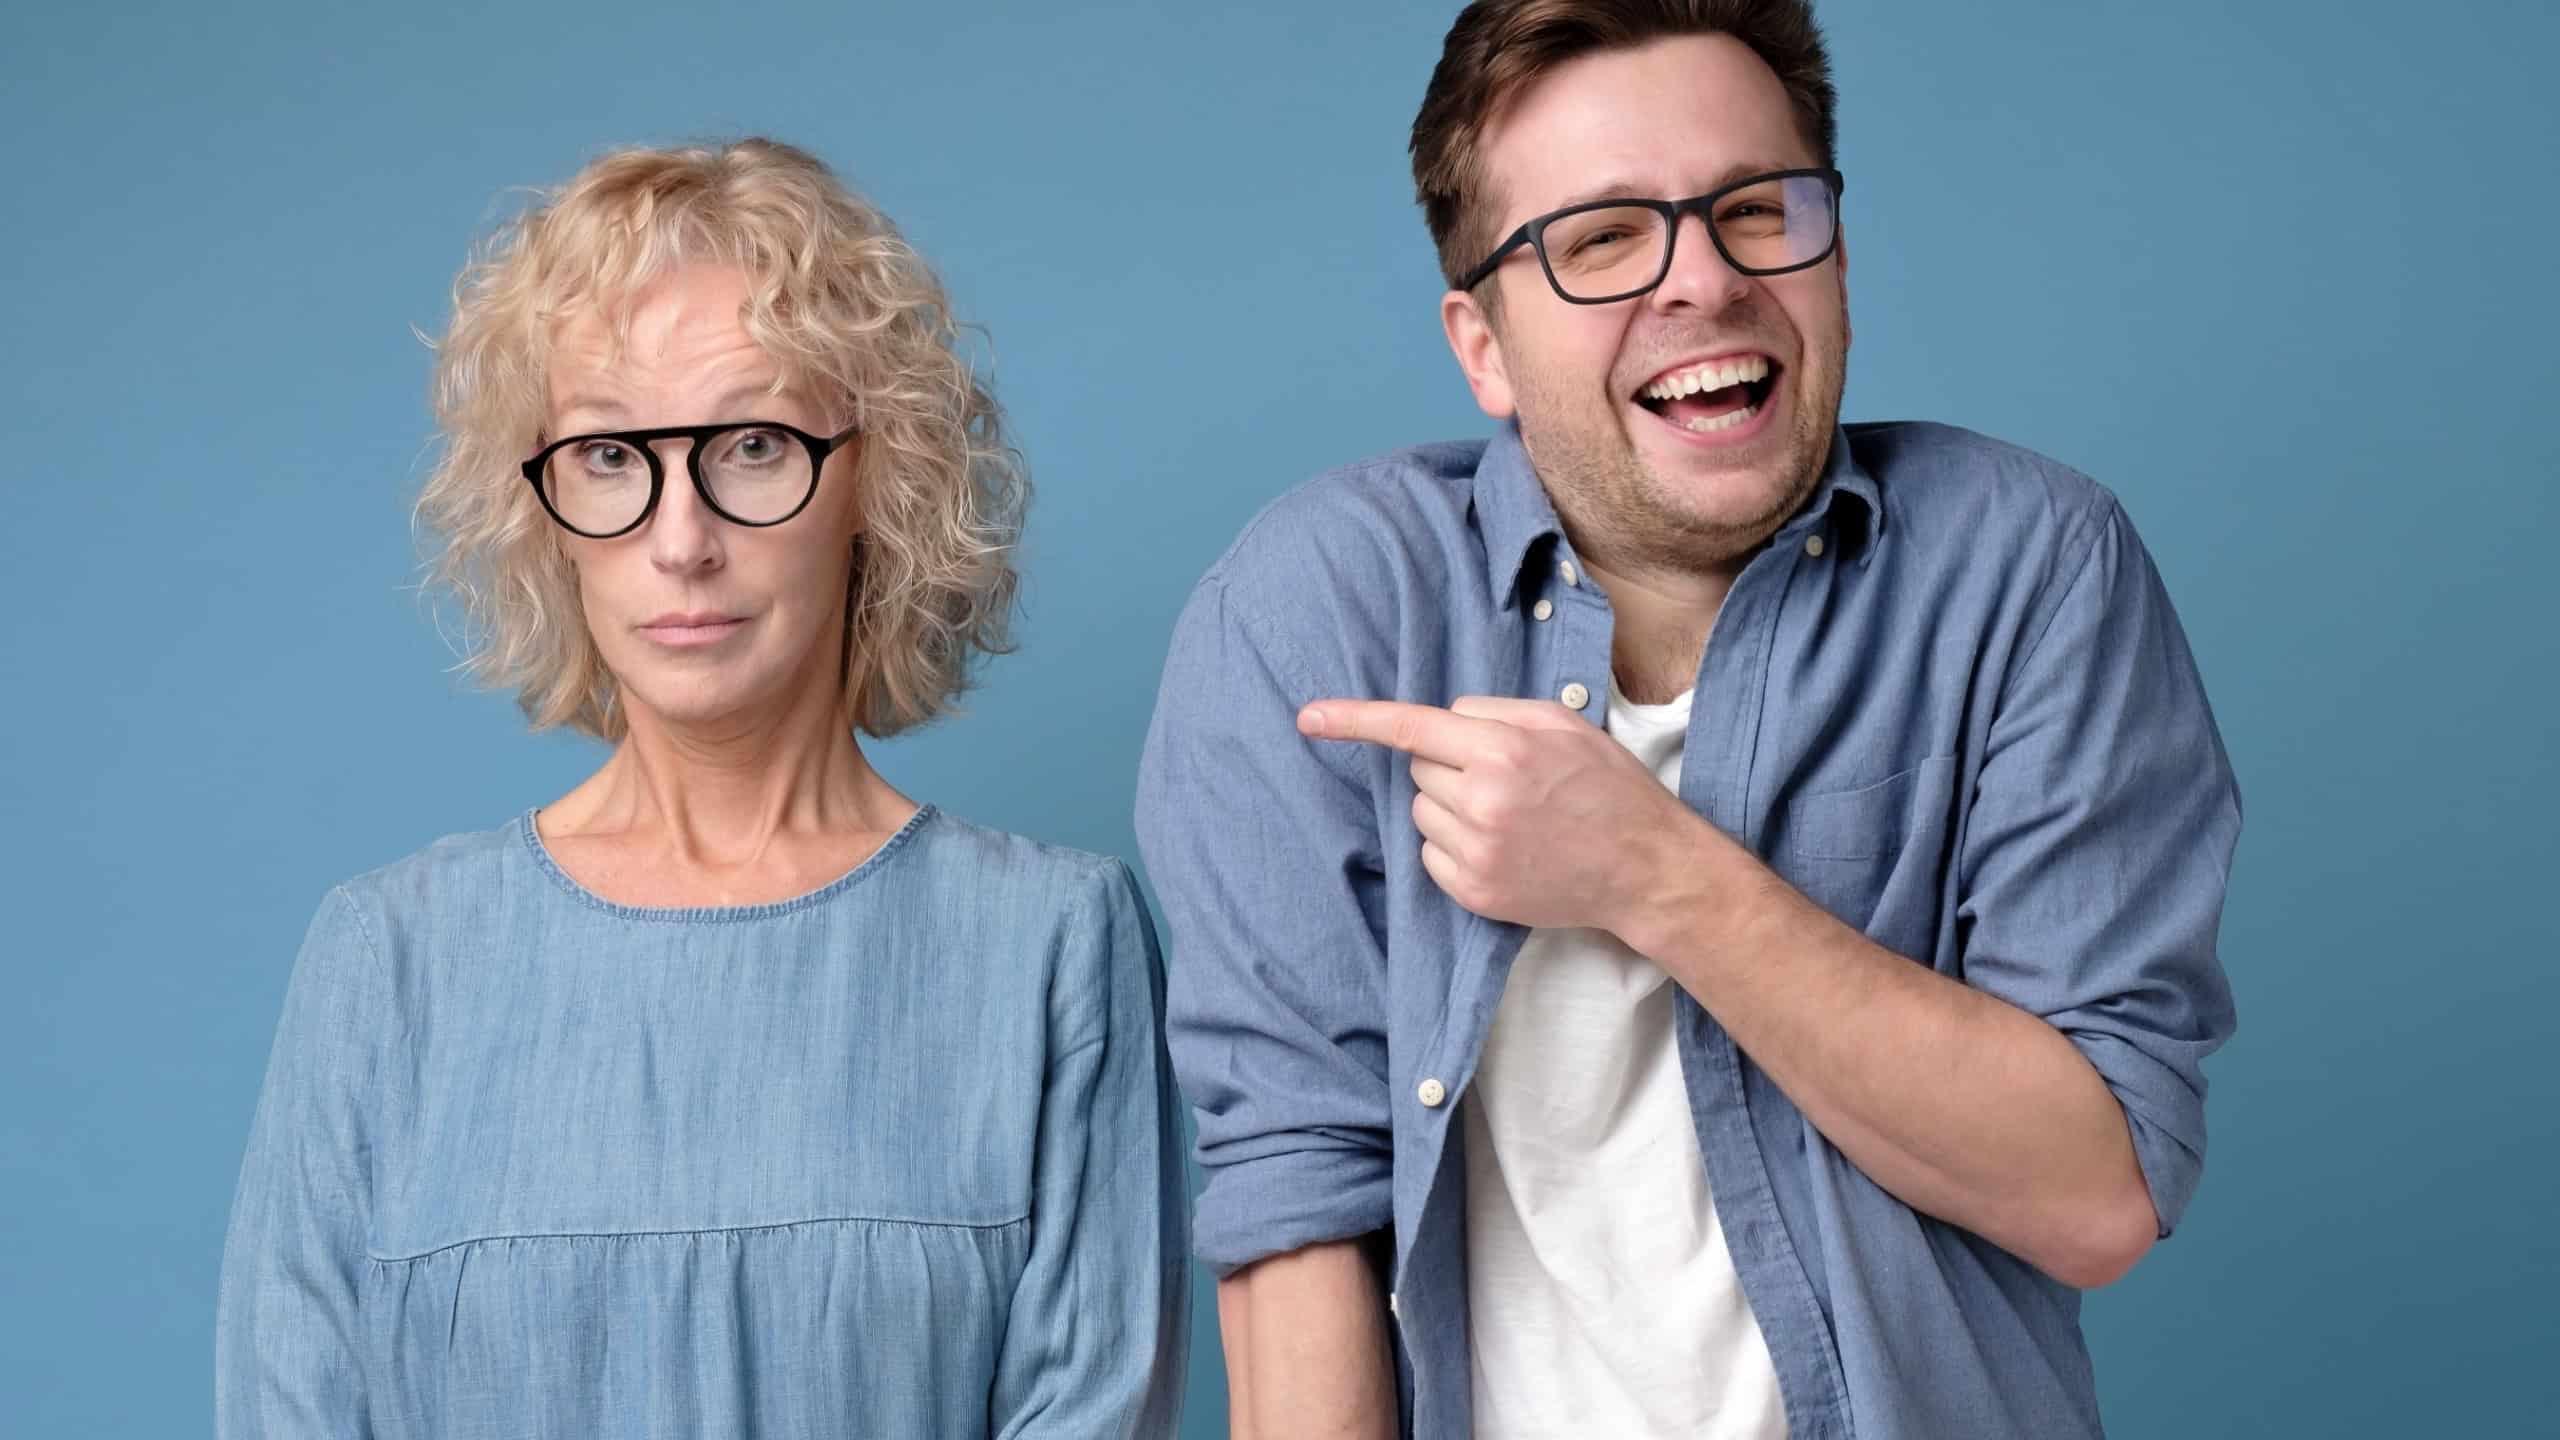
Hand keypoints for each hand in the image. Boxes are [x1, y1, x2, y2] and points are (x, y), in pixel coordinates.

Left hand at [1298, 695, 1713, 934]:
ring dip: (1450, 806)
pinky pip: (1430, 855)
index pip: (1411, 727)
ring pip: (1422, 812)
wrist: (1644, 867)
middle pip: (1419, 769)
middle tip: (1506, 779)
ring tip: (1509, 815)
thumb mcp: (1561, 724)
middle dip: (1449, 766)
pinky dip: (1454, 845)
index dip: (1354, 720)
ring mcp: (1476, 852)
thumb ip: (1494, 712)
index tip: (1308, 717)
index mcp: (1503, 751)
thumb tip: (1441, 721)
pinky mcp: (1474, 892)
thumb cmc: (1608, 786)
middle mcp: (1482, 801)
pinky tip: (1504, 846)